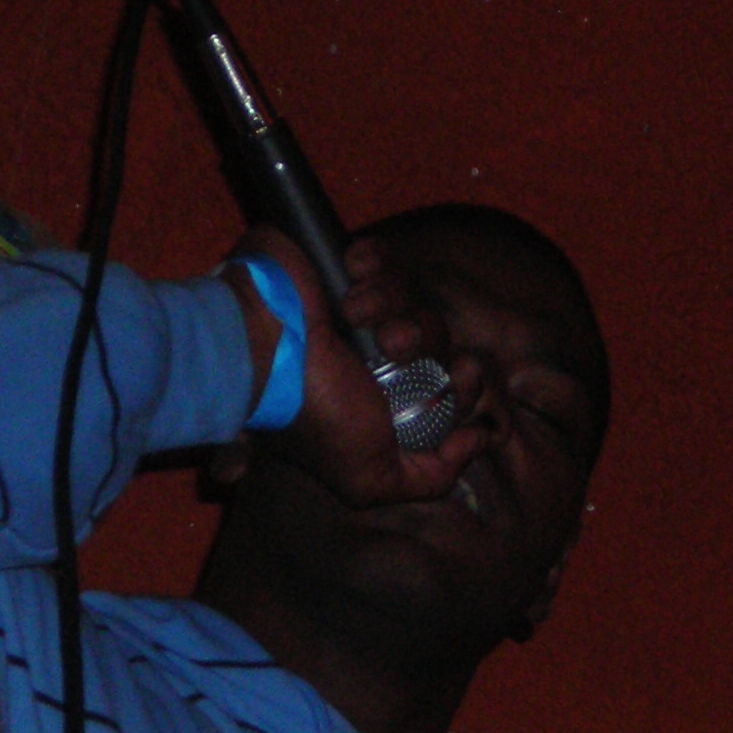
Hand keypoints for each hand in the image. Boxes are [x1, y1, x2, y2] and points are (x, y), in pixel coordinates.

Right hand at [220, 225, 486, 505]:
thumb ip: (428, 476)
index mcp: (383, 405)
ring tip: (356, 314)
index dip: (465, 383)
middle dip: (425, 339)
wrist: (255, 343)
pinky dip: (372, 264)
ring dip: (392, 303)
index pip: (450, 390)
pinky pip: (385, 256)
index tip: (460, 374)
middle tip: (395, 344)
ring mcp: (358, 313)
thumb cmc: (308, 410)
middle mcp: (372, 361)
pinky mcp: (342, 268)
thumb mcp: (368, 474)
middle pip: (439, 338)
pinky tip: (348, 281)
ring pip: (414, 296)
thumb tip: (476, 440)